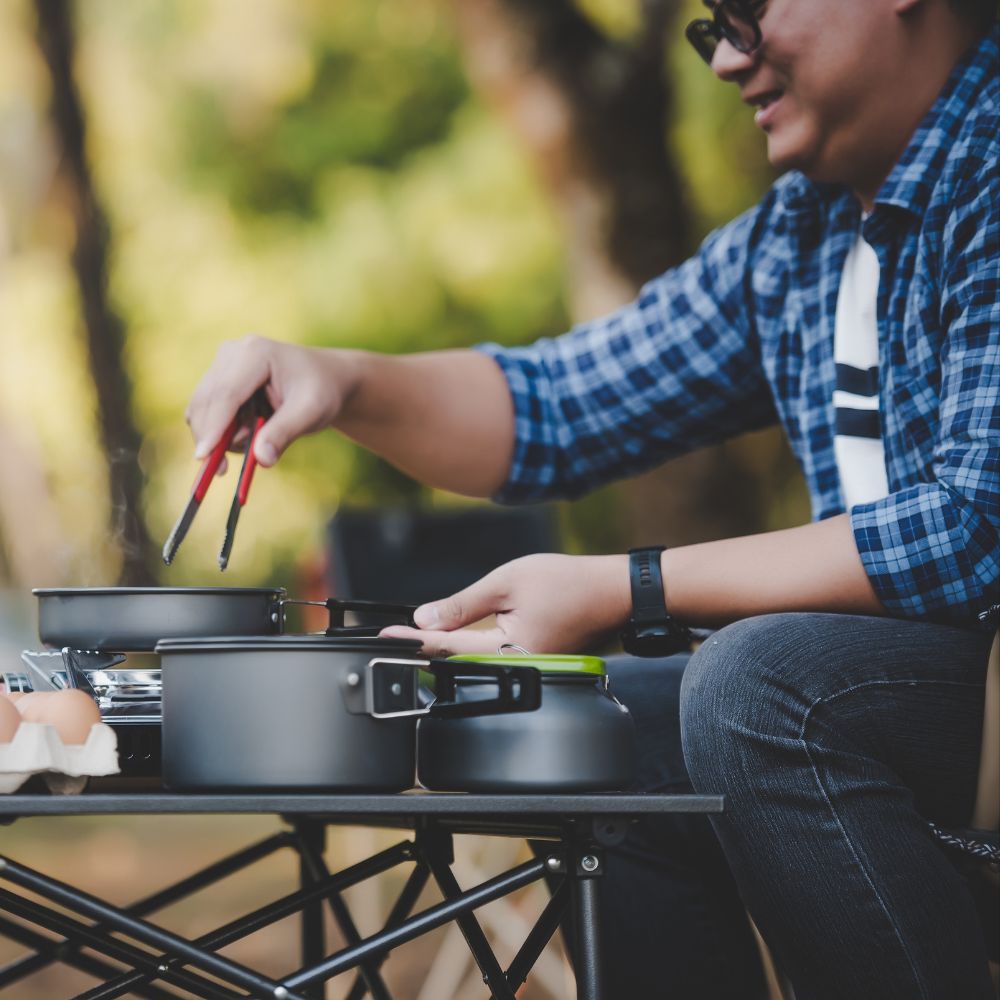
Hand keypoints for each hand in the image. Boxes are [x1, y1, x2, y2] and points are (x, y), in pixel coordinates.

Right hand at [185, 335, 362, 466]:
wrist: (326, 378)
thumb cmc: (322, 391)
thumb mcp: (312, 412)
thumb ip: (284, 433)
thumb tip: (262, 460)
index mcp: (256, 353)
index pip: (226, 394)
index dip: (213, 427)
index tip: (203, 457)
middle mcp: (232, 353)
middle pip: (206, 402)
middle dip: (212, 438)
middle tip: (224, 471)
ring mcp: (222, 363)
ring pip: (201, 409)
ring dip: (219, 435)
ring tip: (258, 438)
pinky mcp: (218, 377)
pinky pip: (206, 412)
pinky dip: (219, 431)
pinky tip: (249, 433)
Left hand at [380, 553, 631, 655]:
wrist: (613, 590)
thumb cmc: (567, 582)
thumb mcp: (506, 582)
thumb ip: (462, 605)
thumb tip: (425, 618)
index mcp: (508, 651)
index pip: (446, 647)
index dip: (413, 640)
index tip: (385, 635)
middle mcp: (516, 667)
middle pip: (457, 662)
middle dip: (424, 649)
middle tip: (392, 636)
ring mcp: (526, 667)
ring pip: (474, 662)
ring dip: (444, 650)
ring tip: (415, 638)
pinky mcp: (534, 660)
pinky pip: (493, 658)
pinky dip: (469, 648)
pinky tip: (452, 638)